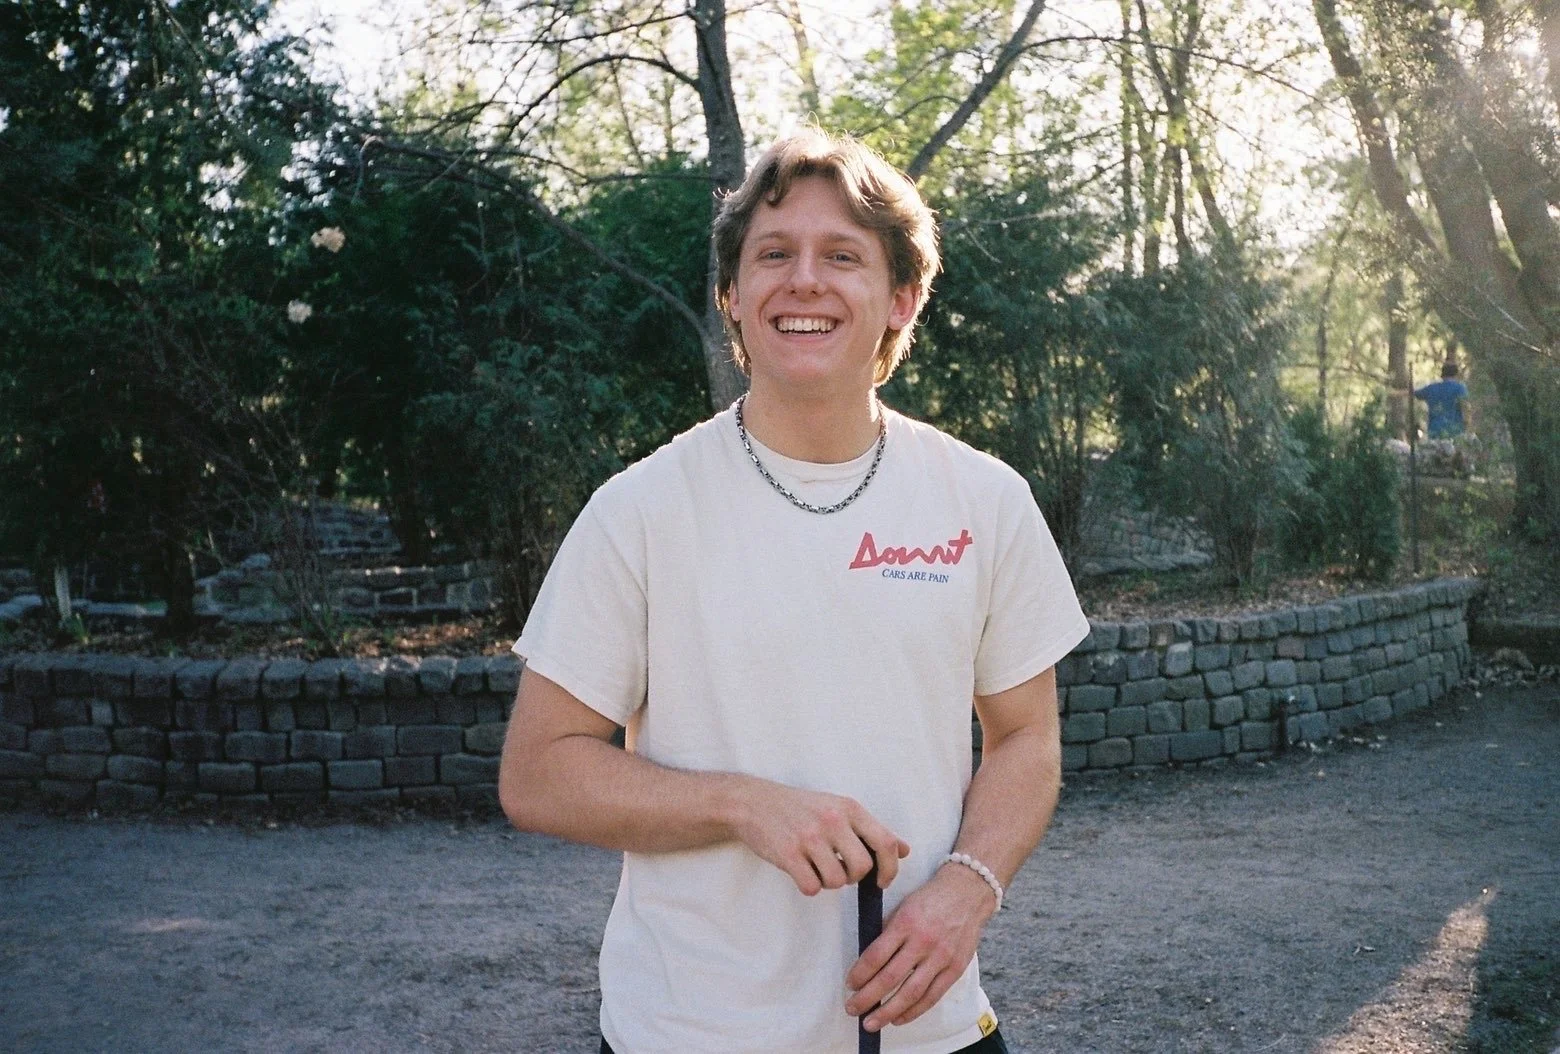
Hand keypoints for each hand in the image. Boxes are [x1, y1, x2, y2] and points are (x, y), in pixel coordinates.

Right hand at [729, 780, 909, 895]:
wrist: (753, 802)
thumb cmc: (800, 807)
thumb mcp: (839, 808)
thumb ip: (871, 829)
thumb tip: (905, 850)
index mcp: (849, 808)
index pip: (885, 842)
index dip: (890, 868)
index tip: (883, 880)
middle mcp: (833, 820)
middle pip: (863, 867)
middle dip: (855, 878)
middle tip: (841, 870)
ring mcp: (810, 837)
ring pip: (837, 881)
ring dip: (829, 881)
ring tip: (817, 866)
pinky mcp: (789, 854)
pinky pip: (812, 887)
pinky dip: (809, 886)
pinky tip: (801, 871)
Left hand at [844, 862, 998, 1031]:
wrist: (968, 892)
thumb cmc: (931, 899)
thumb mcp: (904, 907)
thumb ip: (889, 932)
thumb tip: (869, 962)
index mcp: (906, 922)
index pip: (876, 955)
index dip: (860, 974)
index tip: (850, 984)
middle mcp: (923, 941)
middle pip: (889, 977)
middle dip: (867, 997)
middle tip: (851, 1009)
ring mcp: (941, 957)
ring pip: (911, 992)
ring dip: (888, 1011)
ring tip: (871, 1023)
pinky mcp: (955, 968)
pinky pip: (932, 996)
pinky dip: (914, 1011)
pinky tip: (899, 1018)